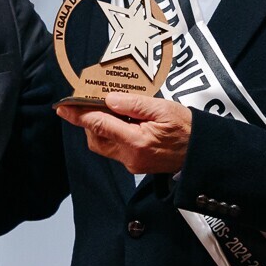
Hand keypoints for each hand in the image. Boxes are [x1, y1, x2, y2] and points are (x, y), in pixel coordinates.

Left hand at [57, 92, 191, 174]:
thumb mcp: (163, 108)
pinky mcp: (135, 165)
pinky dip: (112, 134)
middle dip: (89, 121)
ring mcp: (132, 164)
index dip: (79, 115)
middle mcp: (130, 157)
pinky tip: (123, 122)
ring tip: (112, 111)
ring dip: (100, 128)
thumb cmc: (186, 128)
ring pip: (103, 145)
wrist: (201, 151)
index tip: (63, 107)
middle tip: (92, 104)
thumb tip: (108, 99)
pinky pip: (114, 149)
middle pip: (95, 138)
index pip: (99, 125)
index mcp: (137, 141)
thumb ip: (134, 104)